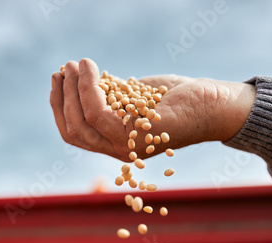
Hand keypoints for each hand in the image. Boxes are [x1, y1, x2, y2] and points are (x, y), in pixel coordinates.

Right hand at [50, 58, 254, 161]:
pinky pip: (100, 113)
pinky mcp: (137, 136)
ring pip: (82, 122)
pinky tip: (91, 68)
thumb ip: (110, 95)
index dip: (60, 106)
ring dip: (73, 90)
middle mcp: (117, 150)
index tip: (58, 79)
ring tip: (75, 64)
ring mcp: (127, 147)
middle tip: (64, 68)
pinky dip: (89, 87)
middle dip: (62, 97)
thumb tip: (83, 80)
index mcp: (114, 143)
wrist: (213, 105)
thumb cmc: (176, 99)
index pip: (74, 133)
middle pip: (72, 131)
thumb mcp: (134, 95)